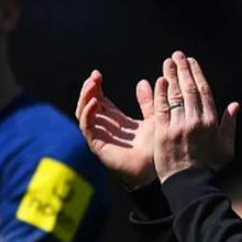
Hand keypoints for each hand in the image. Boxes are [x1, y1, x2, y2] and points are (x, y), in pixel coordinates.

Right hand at [76, 70, 155, 187]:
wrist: (157, 167)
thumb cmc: (156, 148)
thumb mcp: (153, 118)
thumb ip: (148, 102)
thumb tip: (143, 81)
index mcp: (116, 121)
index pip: (99, 100)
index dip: (96, 87)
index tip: (97, 74)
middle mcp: (105, 128)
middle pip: (89, 104)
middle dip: (89, 89)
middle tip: (93, 76)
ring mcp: (100, 136)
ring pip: (83, 114)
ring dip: (85, 98)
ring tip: (91, 85)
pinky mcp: (98, 145)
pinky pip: (87, 127)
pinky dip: (88, 114)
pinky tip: (94, 102)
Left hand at [154, 51, 238, 182]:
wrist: (189, 184)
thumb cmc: (209, 167)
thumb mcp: (226, 148)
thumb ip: (230, 124)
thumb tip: (235, 105)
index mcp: (211, 122)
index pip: (203, 91)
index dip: (197, 74)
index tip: (192, 62)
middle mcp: (195, 121)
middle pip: (188, 88)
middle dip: (183, 69)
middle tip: (177, 55)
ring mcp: (178, 126)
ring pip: (175, 95)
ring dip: (171, 75)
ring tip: (168, 62)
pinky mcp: (163, 133)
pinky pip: (161, 108)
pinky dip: (160, 93)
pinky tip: (159, 81)